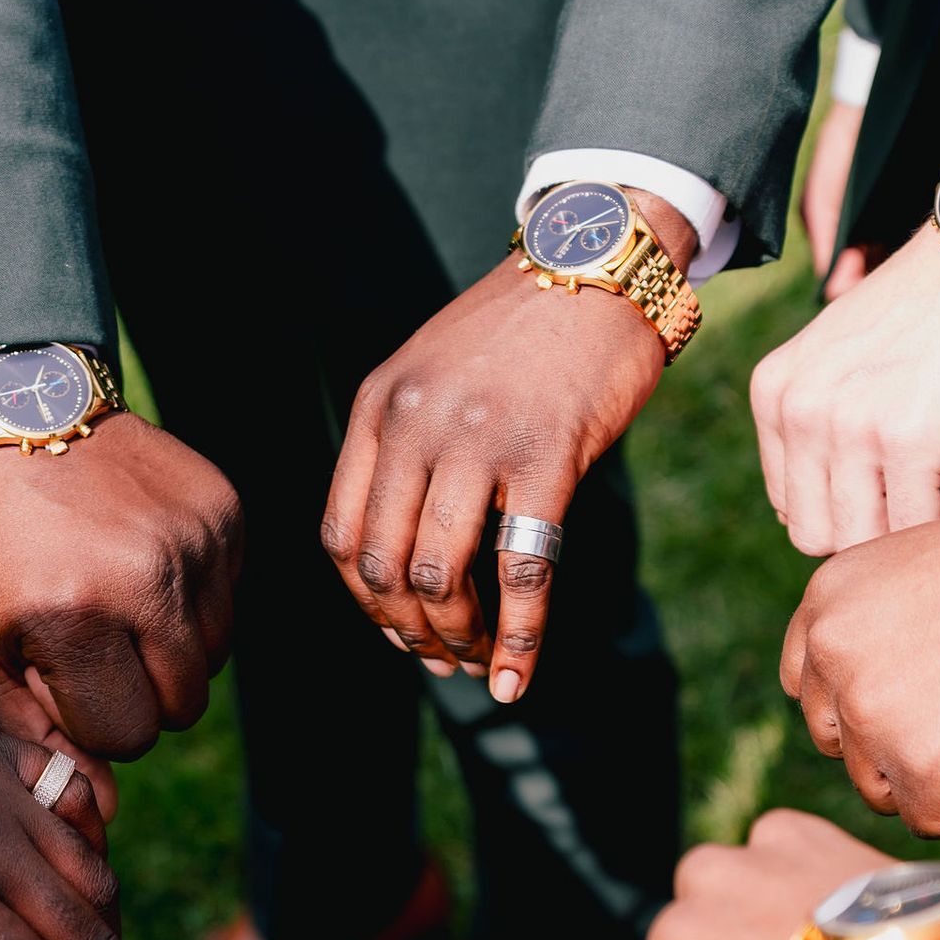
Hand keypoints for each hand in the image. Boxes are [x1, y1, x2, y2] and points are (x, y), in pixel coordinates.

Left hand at [0, 364, 242, 760]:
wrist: (15, 413)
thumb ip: (32, 729)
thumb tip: (105, 807)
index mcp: (72, 617)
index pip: (127, 735)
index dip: (92, 716)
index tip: (60, 673)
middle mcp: (146, 579)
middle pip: (183, 707)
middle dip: (137, 691)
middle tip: (94, 644)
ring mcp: (194, 541)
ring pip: (216, 659)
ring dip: (170, 648)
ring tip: (116, 600)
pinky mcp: (225, 510)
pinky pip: (232, 599)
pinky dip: (192, 597)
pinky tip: (140, 558)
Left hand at [321, 196, 692, 703]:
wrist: (598, 264)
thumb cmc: (523, 331)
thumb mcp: (435, 372)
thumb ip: (410, 444)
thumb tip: (405, 551)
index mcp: (379, 407)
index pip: (341, 532)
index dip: (363, 600)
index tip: (395, 628)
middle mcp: (416, 425)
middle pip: (384, 563)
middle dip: (408, 629)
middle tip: (440, 658)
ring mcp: (479, 441)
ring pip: (440, 574)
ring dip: (456, 638)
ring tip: (478, 664)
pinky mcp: (548, 457)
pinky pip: (522, 568)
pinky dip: (519, 638)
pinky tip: (518, 676)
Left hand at [751, 123, 939, 553]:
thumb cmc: (930, 308)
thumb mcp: (842, 356)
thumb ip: (821, 421)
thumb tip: (834, 514)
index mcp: (773, 391)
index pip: (787, 503)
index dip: (844, 512)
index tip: (890, 491)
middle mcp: (798, 409)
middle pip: (813, 533)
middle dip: (872, 533)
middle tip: (924, 502)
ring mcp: (847, 425)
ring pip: (858, 540)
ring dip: (910, 535)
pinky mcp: (905, 438)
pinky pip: (913, 524)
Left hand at [780, 507, 939, 832]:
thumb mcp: (923, 571)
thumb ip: (871, 626)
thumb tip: (847, 694)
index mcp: (829, 602)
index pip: (810, 688)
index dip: (864, 701)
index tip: (917, 694)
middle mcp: (836, 657)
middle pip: (840, 744)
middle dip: (894, 744)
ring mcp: (875, 715)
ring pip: (880, 788)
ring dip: (934, 777)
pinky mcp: (923, 771)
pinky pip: (930, 820)